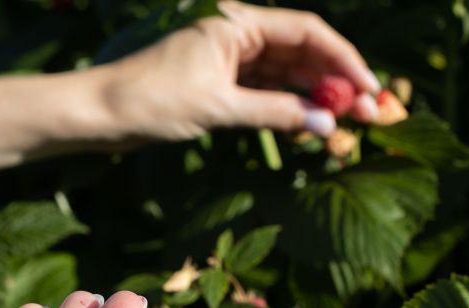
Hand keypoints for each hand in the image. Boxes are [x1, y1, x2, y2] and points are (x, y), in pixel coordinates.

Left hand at [92, 1, 379, 140]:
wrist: (99, 113)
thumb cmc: (150, 101)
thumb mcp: (218, 108)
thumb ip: (274, 114)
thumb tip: (325, 125)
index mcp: (236, 22)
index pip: (306, 32)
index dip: (343, 59)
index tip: (369, 88)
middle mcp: (234, 34)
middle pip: (299, 52)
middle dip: (333, 81)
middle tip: (367, 113)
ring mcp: (225, 59)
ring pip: (282, 74)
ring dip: (311, 96)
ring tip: (343, 123)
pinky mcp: (215, 83)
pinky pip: (260, 90)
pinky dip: (283, 106)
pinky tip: (306, 124)